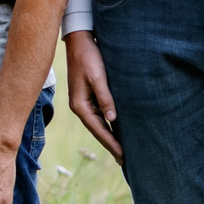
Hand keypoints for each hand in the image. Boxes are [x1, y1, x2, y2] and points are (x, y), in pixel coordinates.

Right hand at [65, 31, 121, 161]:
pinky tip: (116, 130)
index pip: (99, 130)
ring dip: (110, 137)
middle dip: (110, 145)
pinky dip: (108, 125)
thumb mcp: (98, 77)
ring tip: (122, 150)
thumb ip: (105, 98)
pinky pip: (100, 115)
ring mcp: (84, 102)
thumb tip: (112, 119)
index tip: (123, 156)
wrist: (79, 42)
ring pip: (99, 125)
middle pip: (98, 131)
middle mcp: (80, 107)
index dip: (111, 144)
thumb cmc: (89, 58)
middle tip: (124, 161)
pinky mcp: (88, 96)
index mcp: (80, 105)